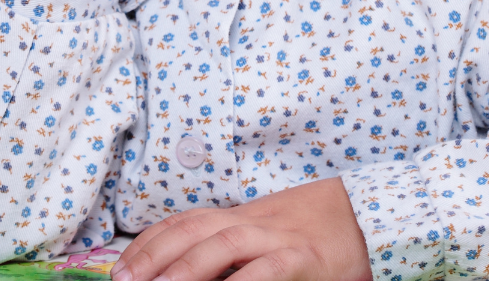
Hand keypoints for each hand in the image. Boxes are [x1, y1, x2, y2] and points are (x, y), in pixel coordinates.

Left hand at [112, 178, 372, 280]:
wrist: (368, 215)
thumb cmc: (312, 231)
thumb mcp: (265, 233)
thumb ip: (230, 250)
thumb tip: (183, 272)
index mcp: (239, 216)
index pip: (183, 222)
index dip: (147, 244)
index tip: (120, 269)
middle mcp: (251, 222)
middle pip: (192, 230)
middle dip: (153, 256)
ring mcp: (277, 238)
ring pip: (222, 246)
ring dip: (184, 269)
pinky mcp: (302, 258)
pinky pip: (265, 272)